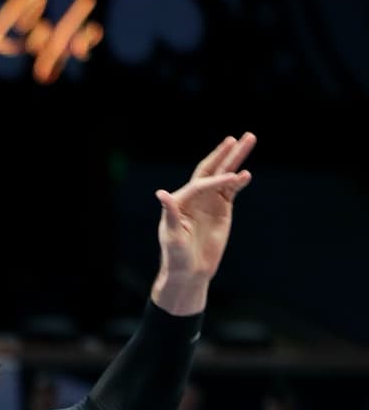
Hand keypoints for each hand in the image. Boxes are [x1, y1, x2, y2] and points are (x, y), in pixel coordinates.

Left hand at [156, 133, 254, 281]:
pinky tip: (246, 173)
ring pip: (224, 176)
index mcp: (180, 201)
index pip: (199, 184)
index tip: (232, 179)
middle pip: (211, 170)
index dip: (215, 181)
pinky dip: (239, 181)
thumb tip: (161, 193)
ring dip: (235, 160)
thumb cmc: (176, 256)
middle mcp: (194, 197)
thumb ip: (170, 214)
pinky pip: (231, 191)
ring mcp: (209, 201)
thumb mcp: (172, 236)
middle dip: (224, 154)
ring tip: (249, 141)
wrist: (189, 271)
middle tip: (237, 138)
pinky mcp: (222, 210)